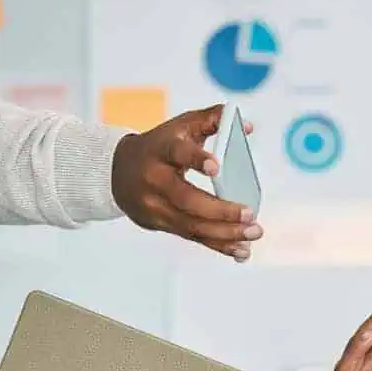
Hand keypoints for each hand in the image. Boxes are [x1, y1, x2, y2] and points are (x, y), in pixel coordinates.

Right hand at [111, 104, 262, 261]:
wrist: (117, 172)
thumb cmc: (159, 147)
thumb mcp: (179, 127)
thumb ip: (210, 120)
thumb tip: (246, 125)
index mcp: (160, 149)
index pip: (177, 152)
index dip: (196, 159)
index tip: (218, 166)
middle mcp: (155, 180)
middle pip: (187, 199)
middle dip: (221, 210)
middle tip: (250, 214)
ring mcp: (155, 206)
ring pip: (192, 225)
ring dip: (227, 233)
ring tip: (254, 232)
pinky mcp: (161, 224)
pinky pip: (193, 238)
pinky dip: (220, 246)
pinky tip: (242, 250)